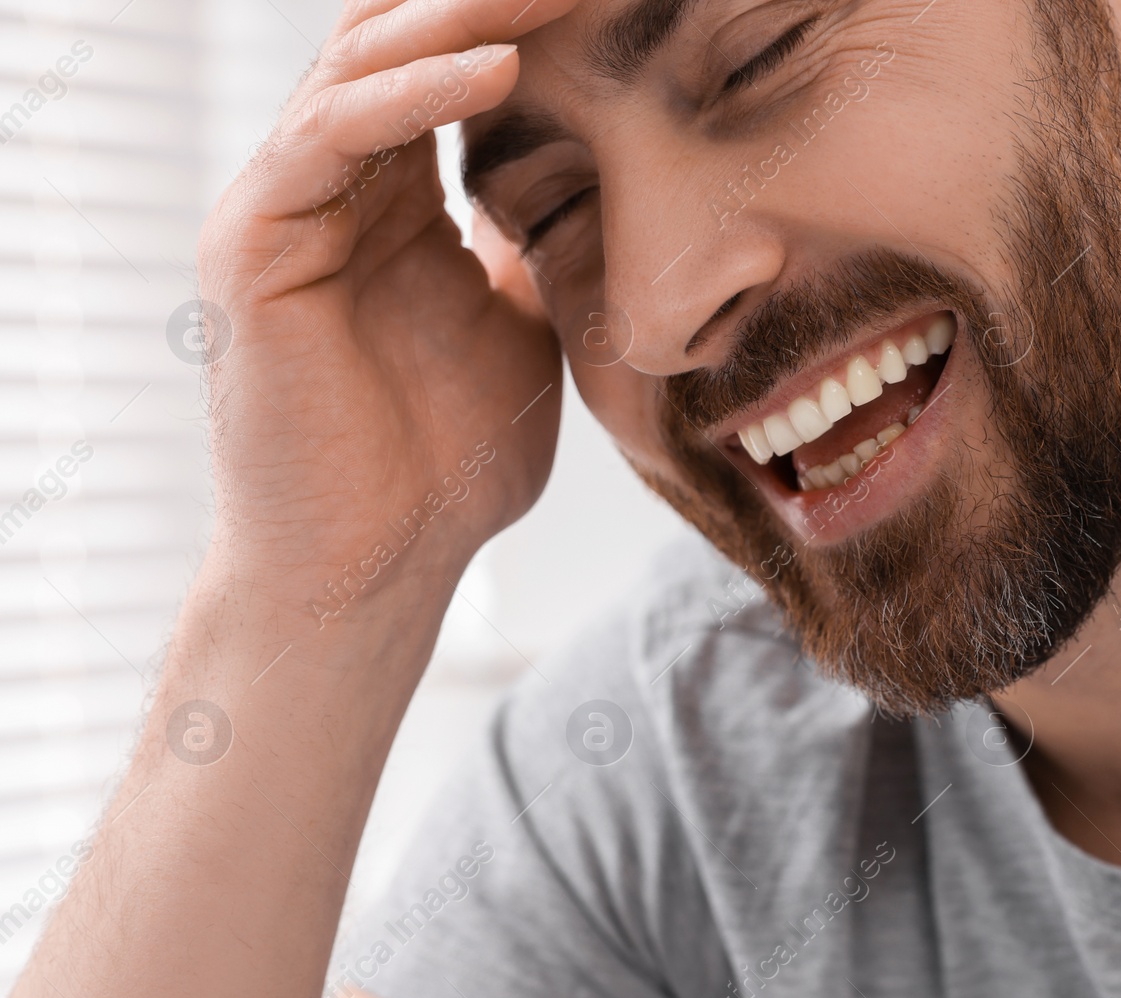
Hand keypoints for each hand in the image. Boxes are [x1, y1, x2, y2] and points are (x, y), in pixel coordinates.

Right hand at [196, 0, 576, 590]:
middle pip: (397, 43)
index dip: (521, 26)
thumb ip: (532, 250)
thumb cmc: (449, 466)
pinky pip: (329, 135)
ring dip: (457, 17)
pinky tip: (495, 68)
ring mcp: (285, 208)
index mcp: (393, 201)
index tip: (614, 1)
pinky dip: (411, 92)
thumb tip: (590, 193)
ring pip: (359, 65)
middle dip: (488, 1)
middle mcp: (332, 188)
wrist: (382, 565)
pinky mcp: (252, 243)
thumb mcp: (522, 330)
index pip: (447, 71)